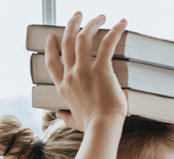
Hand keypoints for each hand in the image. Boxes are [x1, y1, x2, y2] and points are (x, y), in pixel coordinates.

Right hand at [45, 13, 127, 130]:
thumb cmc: (91, 126)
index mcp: (63, 87)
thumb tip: (59, 115)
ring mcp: (84, 70)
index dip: (51, 47)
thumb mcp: (73, 121)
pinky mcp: (101, 69)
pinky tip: (122, 22)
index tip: (53, 37)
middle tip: (77, 15)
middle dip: (71, 25)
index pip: (52, 62)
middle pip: (66, 43)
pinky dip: (115, 31)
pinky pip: (107, 44)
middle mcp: (70, 75)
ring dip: (90, 23)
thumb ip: (65, 116)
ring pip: (82, 38)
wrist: (102, 127)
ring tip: (98, 15)